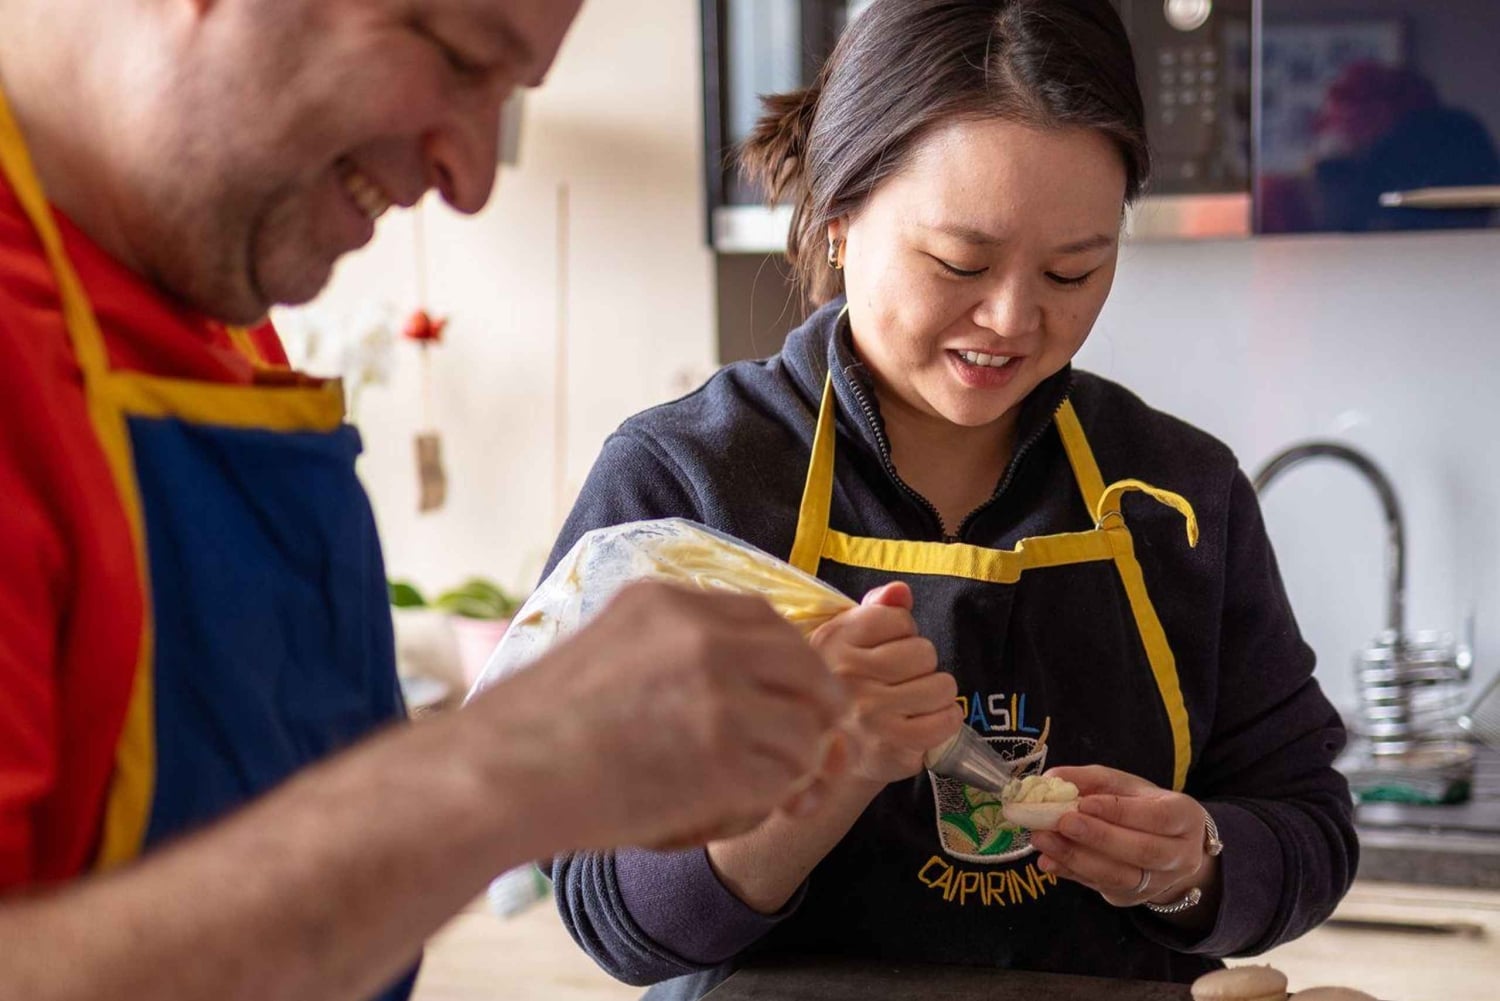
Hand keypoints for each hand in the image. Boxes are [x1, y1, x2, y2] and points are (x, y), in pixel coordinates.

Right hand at [494, 581, 847, 851]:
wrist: (501, 775)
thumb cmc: (535, 727)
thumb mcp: (604, 646)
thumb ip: (668, 646)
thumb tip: (733, 675)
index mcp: (671, 603)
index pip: (767, 621)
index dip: (788, 663)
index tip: (787, 694)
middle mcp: (705, 636)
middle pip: (805, 667)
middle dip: (812, 709)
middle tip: (803, 745)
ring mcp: (720, 693)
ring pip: (805, 729)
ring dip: (788, 763)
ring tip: (749, 785)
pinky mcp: (725, 755)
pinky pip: (784, 779)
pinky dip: (768, 800)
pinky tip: (729, 808)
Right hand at [807, 582, 959, 784]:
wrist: (828, 754)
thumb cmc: (847, 688)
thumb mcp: (850, 640)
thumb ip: (878, 609)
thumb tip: (900, 591)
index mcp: (836, 640)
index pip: (900, 620)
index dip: (903, 634)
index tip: (886, 651)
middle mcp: (849, 675)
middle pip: (924, 652)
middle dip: (921, 665)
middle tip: (901, 681)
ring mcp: (870, 712)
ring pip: (941, 686)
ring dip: (936, 694)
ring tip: (914, 702)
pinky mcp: (891, 746)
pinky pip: (945, 721)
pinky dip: (945, 720)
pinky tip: (927, 721)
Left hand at [1027, 766, 1216, 908]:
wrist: (1162, 844)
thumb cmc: (1140, 807)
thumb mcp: (1123, 785)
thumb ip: (1090, 779)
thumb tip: (1052, 779)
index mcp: (1185, 818)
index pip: (1157, 817)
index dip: (1120, 811)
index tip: (1083, 802)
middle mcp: (1180, 855)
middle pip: (1142, 851)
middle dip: (1098, 837)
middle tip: (1060, 822)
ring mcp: (1159, 883)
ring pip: (1120, 876)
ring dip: (1077, 858)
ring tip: (1044, 840)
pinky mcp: (1134, 898)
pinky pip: (1101, 887)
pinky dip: (1072, 873)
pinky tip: (1048, 860)